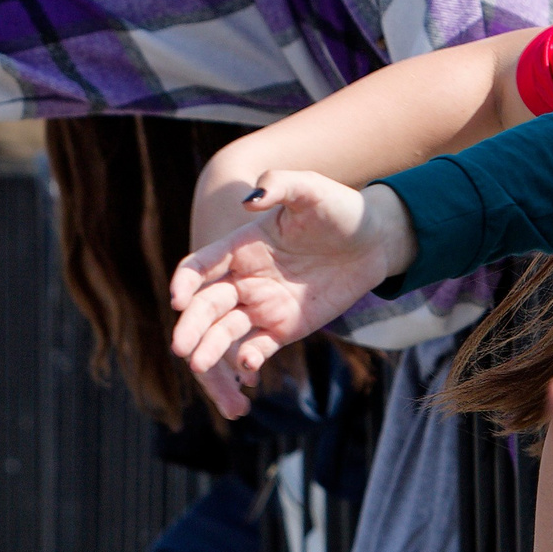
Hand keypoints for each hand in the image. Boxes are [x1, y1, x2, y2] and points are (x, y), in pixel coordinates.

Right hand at [168, 173, 417, 418]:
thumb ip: (280, 185)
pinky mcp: (284, 327)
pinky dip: (249, 358)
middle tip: (180, 347)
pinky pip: (259, 346)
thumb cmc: (339, 209)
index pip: (200, 266)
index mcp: (240, 246)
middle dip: (190, 326)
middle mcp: (245, 278)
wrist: (374, 240)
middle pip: (206, 305)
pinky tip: (249, 366)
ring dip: (211, 349)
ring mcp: (263, 305)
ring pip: (225, 331)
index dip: (185, 281)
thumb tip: (248, 202)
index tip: (179, 297)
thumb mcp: (311, 189)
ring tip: (199, 365)